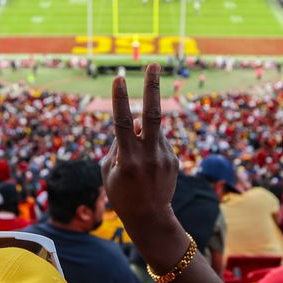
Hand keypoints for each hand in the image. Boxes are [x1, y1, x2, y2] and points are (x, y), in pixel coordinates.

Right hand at [101, 65, 181, 257]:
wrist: (149, 217)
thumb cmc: (121, 192)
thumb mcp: (109, 169)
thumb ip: (119, 142)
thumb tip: (134, 120)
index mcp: (128, 159)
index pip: (122, 122)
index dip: (119, 99)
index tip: (118, 78)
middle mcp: (148, 155)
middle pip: (152, 114)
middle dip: (152, 88)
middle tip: (153, 65)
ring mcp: (164, 156)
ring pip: (150, 131)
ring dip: (140, 136)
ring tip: (137, 163)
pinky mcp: (173, 159)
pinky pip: (157, 142)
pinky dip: (148, 148)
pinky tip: (147, 170)